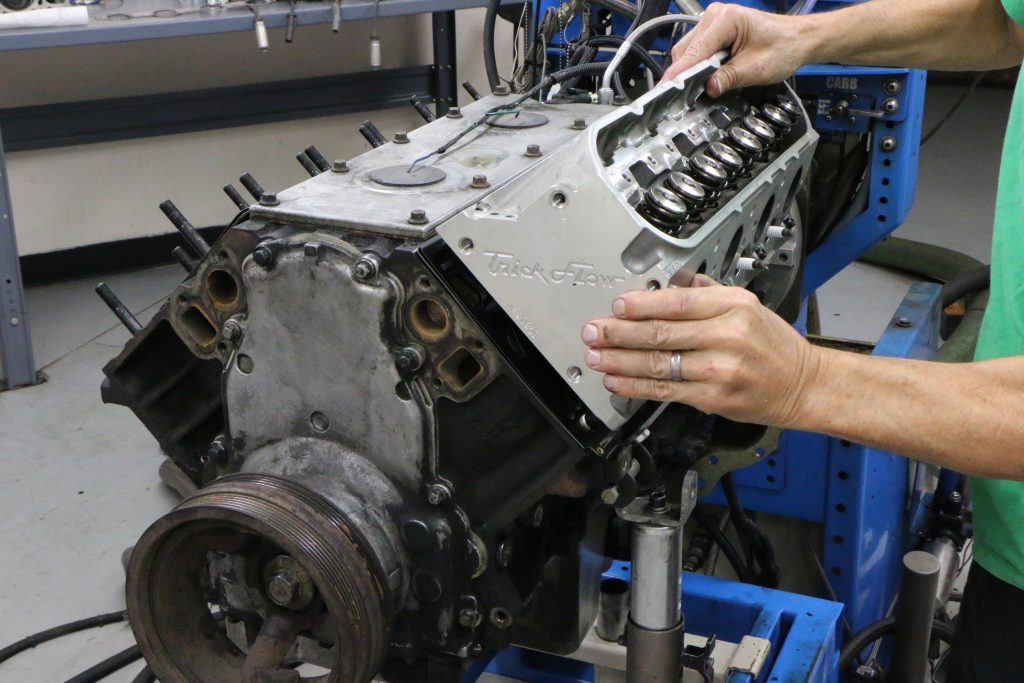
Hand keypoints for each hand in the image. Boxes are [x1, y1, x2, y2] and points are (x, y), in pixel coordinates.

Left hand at [580, 275, 821, 426]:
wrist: (803, 384)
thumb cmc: (774, 345)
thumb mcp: (749, 305)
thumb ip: (707, 293)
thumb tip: (667, 286)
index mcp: (733, 305)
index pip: (677, 302)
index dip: (641, 305)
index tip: (616, 306)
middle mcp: (726, 336)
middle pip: (660, 333)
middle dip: (619, 333)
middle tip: (593, 331)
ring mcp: (719, 370)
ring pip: (657, 364)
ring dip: (619, 361)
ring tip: (596, 357)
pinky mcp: (713, 398)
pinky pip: (665, 391)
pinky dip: (635, 386)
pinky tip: (616, 380)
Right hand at [663, 3, 813, 95]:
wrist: (798, 39)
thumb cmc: (784, 47)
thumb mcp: (757, 68)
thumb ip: (730, 78)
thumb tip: (709, 88)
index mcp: (726, 19)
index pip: (694, 51)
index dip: (680, 73)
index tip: (667, 90)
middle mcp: (715, 16)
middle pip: (685, 50)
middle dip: (685, 74)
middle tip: (686, 96)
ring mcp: (712, 21)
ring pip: (687, 51)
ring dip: (691, 70)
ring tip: (705, 84)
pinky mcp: (713, 31)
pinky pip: (696, 50)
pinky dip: (698, 65)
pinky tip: (707, 75)